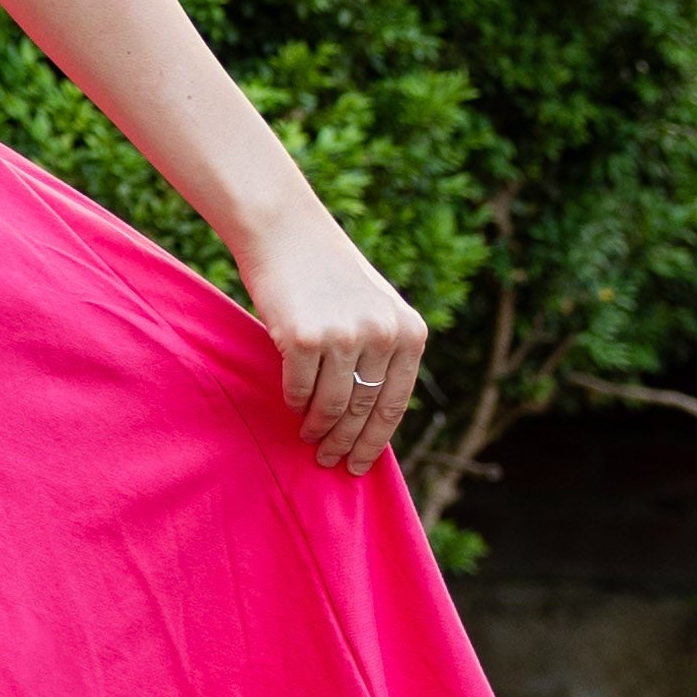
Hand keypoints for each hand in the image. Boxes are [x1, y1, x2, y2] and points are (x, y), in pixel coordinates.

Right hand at [234, 211, 425, 478]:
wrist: (285, 232)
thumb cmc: (328, 274)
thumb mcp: (375, 309)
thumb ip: (383, 354)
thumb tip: (371, 419)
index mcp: (410, 331)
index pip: (395, 404)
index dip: (376, 441)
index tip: (360, 464)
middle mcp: (383, 335)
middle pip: (365, 410)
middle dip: (346, 443)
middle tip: (330, 461)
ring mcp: (344, 336)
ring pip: (332, 406)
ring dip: (318, 428)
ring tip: (309, 437)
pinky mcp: (304, 338)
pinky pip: (299, 389)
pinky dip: (294, 402)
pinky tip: (291, 405)